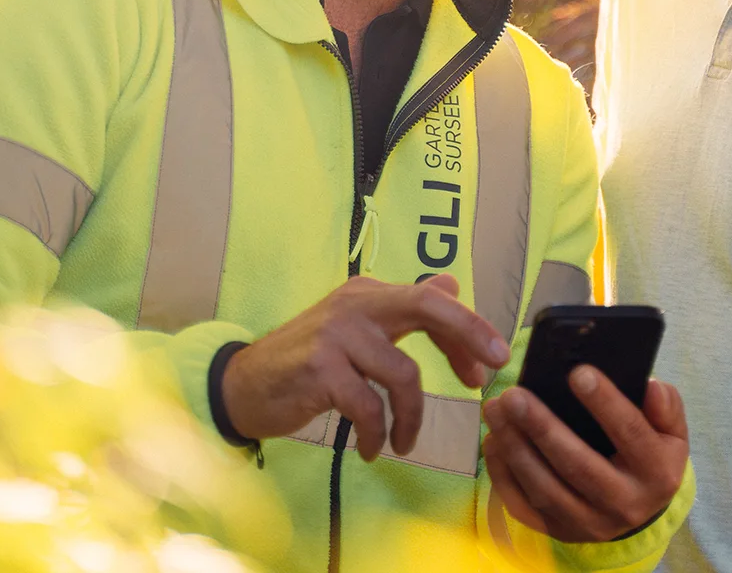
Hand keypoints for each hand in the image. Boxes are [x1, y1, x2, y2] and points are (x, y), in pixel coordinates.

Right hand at [220, 273, 509, 460]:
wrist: (242, 386)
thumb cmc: (307, 364)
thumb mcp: (357, 331)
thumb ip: (403, 310)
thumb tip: (451, 282)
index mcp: (369, 293)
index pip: (432, 299)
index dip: (467, 329)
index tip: (489, 363)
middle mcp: (355, 304)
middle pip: (427, 306)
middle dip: (468, 336)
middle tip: (485, 378)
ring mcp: (336, 333)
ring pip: (403, 375)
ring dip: (411, 418)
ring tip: (403, 442)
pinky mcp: (320, 368)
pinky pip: (369, 407)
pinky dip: (377, 434)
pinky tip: (372, 449)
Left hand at [481, 366, 688, 542]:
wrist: (638, 510)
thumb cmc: (650, 457)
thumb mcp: (671, 432)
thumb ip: (666, 407)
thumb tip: (650, 386)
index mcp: (657, 474)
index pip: (630, 434)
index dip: (605, 403)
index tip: (577, 372)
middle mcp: (624, 505)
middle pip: (578, 465)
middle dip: (542, 428)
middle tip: (513, 395)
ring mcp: (589, 524)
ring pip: (545, 489)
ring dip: (515, 448)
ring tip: (496, 411)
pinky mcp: (560, 532)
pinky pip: (524, 508)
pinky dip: (504, 476)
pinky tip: (493, 441)